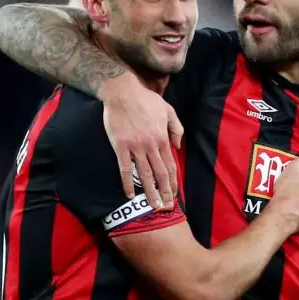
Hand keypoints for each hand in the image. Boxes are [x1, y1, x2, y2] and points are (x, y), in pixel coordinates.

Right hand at [102, 73, 183, 209]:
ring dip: (150, 192)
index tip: (174, 194)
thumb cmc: (146, 100)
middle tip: (166, 206)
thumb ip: (176, 128)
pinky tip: (130, 194)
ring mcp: (135, 147)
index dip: (173, 182)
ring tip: (153, 205)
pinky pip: (124, 169)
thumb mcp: (168, 110)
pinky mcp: (120, 147)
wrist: (123, 93)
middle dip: (164, 192)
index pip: (170, 165)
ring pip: (144, 174)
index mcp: (162, 138)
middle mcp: (151, 145)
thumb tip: (178, 147)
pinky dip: (127, 183)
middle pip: (160, 174)